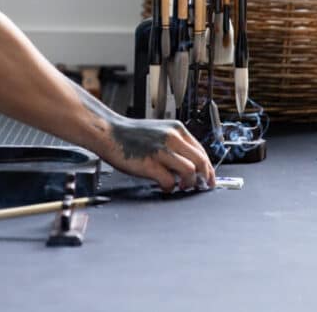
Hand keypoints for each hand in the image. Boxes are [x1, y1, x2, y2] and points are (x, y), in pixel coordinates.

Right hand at [98, 117, 214, 192]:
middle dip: (204, 178)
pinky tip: (164, 187)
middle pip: (201, 161)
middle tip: (200, 186)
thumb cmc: (131, 135)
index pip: (202, 151)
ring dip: (188, 183)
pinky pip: (170, 180)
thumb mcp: (159, 133)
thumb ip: (175, 145)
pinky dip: (170, 187)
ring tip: (180, 186)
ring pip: (190, 170)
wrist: (108, 132)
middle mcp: (172, 138)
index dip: (208, 167)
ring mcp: (161, 150)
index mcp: (176, 129)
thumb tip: (190, 165)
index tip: (207, 178)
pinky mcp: (150, 164)